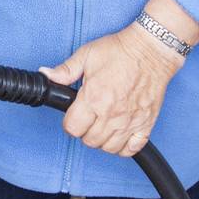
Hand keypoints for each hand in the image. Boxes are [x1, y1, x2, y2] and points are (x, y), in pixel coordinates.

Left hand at [39, 22, 184, 156]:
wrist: (152, 50)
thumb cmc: (121, 51)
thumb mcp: (87, 54)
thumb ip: (65, 70)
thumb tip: (47, 75)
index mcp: (94, 97)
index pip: (72, 128)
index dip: (69, 123)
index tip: (73, 116)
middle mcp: (111, 113)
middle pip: (89, 141)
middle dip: (85, 131)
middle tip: (89, 118)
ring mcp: (130, 121)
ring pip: (109, 148)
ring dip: (102, 140)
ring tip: (103, 125)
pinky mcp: (146, 123)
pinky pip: (132, 149)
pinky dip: (124, 147)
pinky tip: (120, 135)